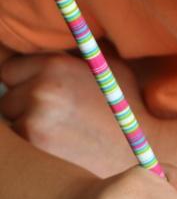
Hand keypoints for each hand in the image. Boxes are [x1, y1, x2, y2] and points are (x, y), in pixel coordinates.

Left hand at [0, 53, 153, 176]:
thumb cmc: (126, 111)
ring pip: (10, 121)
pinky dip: (31, 147)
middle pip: (6, 97)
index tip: (36, 94)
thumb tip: (57, 47)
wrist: (141, 152)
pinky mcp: (34, 146)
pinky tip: (57, 149)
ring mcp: (35, 119)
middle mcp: (41, 89)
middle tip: (51, 118)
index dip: (23, 83)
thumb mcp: (109, 70)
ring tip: (57, 134)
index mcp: (55, 65)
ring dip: (25, 127)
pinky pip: (19, 144)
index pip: (10, 70)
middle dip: (21, 106)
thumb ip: (76, 57)